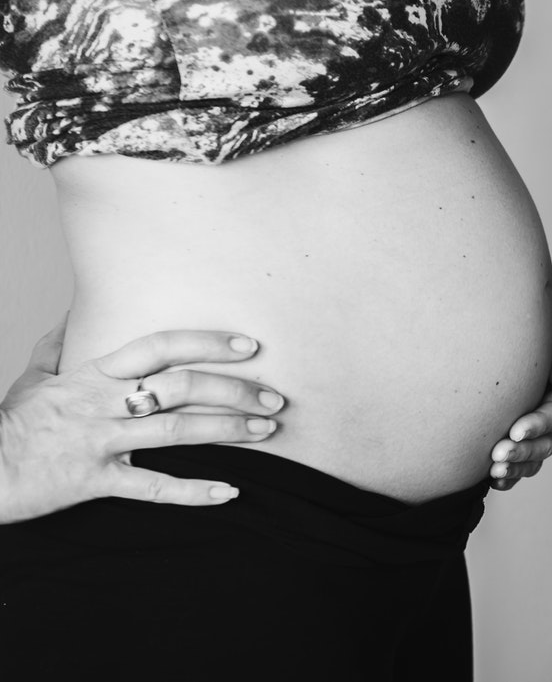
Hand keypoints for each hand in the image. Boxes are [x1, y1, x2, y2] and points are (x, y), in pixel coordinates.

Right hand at [0, 316, 284, 523]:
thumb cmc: (7, 423)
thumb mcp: (33, 376)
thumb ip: (60, 343)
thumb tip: (75, 311)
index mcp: (93, 373)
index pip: (161, 346)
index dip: (207, 343)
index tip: (250, 345)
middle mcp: (102, 403)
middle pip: (180, 387)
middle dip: (234, 390)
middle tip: (274, 398)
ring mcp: (100, 442)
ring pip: (176, 431)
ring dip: (228, 430)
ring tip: (267, 430)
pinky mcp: (94, 481)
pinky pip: (151, 487)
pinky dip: (192, 491)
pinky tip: (230, 491)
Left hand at [489, 319, 551, 490]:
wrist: (530, 340)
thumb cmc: (548, 337)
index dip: (537, 425)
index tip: (516, 430)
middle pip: (545, 443)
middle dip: (523, 451)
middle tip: (498, 454)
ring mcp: (541, 433)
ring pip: (534, 459)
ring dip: (516, 467)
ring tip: (495, 469)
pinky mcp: (525, 443)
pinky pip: (522, 467)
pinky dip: (510, 477)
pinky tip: (493, 480)